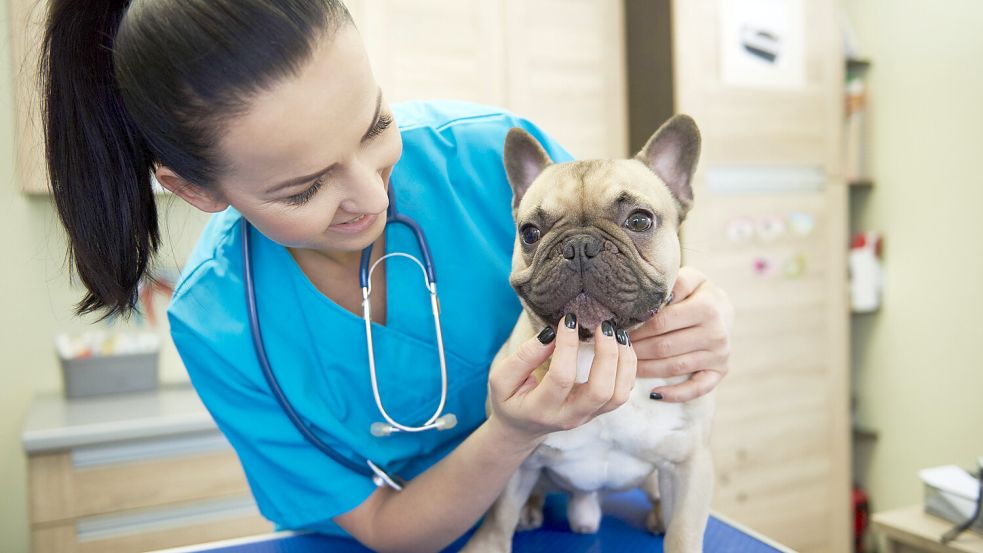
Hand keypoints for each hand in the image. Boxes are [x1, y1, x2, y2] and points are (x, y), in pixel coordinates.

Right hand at [487, 316, 636, 443]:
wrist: (521, 427)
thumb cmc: (510, 399)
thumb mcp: (501, 379)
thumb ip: (523, 357)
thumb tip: (550, 334)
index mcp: (542, 409)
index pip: (562, 377)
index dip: (567, 346)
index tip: (569, 320)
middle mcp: (570, 416)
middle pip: (601, 391)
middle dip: (608, 354)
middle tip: (603, 325)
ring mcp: (588, 416)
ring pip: (619, 394)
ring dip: (625, 361)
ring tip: (617, 333)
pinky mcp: (599, 410)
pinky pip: (623, 393)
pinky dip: (628, 367)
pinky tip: (620, 346)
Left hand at [630, 267, 733, 402]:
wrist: (724, 308)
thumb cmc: (698, 292)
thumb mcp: (689, 277)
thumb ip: (673, 283)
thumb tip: (650, 297)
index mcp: (707, 307)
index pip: (662, 323)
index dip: (637, 330)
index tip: (619, 332)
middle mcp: (716, 333)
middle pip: (665, 347)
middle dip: (637, 350)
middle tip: (617, 351)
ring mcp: (719, 355)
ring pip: (674, 367)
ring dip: (647, 369)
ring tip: (626, 366)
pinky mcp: (720, 371)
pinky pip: (697, 388)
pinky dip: (676, 394)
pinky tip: (654, 393)